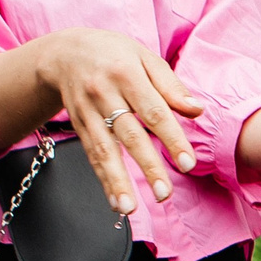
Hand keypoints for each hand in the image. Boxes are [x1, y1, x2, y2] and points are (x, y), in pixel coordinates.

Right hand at [31, 28, 204, 211]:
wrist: (63, 51)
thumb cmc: (114, 54)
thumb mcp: (144, 57)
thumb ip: (170, 85)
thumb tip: (197, 110)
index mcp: (126, 74)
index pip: (154, 111)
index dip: (171, 138)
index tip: (188, 164)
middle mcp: (104, 94)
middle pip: (128, 134)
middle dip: (147, 166)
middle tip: (164, 193)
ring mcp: (87, 112)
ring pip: (104, 150)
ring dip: (116, 181)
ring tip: (130, 209)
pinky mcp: (78, 126)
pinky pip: (91, 156)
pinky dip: (103, 180)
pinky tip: (115, 201)